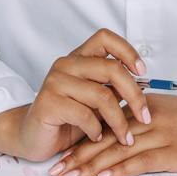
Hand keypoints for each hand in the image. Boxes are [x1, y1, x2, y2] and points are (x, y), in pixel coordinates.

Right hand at [4, 29, 152, 161]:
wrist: (32, 136)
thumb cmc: (68, 119)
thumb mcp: (96, 102)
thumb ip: (113, 90)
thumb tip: (143, 86)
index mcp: (79, 58)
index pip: (105, 38)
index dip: (127, 51)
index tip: (142, 72)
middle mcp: (66, 64)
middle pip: (111, 69)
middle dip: (135, 95)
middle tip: (144, 117)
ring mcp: (55, 82)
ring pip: (102, 96)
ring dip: (119, 121)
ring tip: (124, 137)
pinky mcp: (48, 102)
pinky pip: (85, 115)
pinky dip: (97, 130)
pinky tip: (96, 137)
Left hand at [51, 94, 176, 175]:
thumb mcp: (166, 111)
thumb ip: (141, 118)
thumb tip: (118, 133)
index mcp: (143, 107)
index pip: (104, 123)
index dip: (81, 139)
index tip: (63, 152)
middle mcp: (147, 120)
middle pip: (104, 137)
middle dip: (78, 155)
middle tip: (57, 168)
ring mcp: (160, 137)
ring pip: (117, 150)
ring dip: (90, 165)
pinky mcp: (174, 154)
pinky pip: (141, 161)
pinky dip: (120, 169)